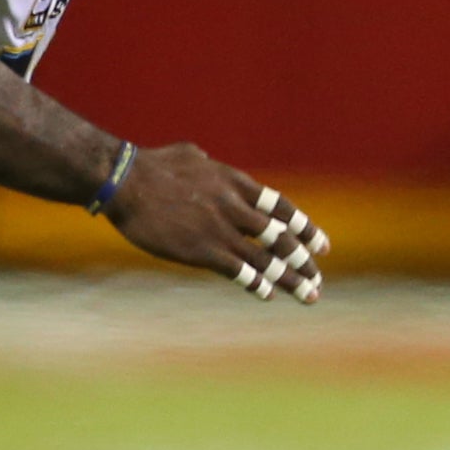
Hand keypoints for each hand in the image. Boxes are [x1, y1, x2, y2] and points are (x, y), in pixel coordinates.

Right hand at [103, 141, 328, 302]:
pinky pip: (237, 270)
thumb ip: (206, 161)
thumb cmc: (154, 165)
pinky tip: (268, 294)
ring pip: (266, 258)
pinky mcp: (201, 249)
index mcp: (236, 183)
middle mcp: (236, 206)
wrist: (127, 181)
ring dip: (290, 278)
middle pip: (281, 237)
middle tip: (318, 278)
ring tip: (308, 295)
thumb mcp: (190, 154)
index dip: (305, 228)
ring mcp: (221, 229)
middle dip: (304, 260)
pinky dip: (256, 283)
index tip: (322, 245)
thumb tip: (206, 156)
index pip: (283, 209)